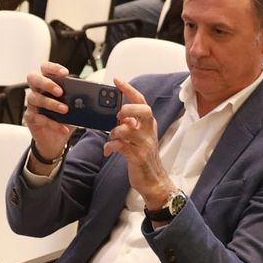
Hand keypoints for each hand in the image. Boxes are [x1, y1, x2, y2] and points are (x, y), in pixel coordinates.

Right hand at [22, 62, 73, 161]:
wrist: (56, 139)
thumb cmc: (64, 117)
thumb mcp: (74, 106)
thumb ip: (79, 97)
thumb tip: (93, 93)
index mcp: (47, 83)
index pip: (45, 68)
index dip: (53, 68)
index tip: (65, 73)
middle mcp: (37, 91)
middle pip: (33, 78)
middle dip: (47, 83)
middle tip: (60, 91)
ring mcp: (32, 104)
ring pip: (35, 98)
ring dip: (52, 103)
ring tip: (65, 110)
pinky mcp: (30, 118)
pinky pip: (39, 118)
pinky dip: (53, 123)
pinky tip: (63, 127)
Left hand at [103, 79, 172, 202]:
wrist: (153, 181)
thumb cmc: (143, 157)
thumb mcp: (139, 137)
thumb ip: (131, 125)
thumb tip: (119, 116)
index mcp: (148, 124)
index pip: (141, 101)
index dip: (129, 90)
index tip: (117, 80)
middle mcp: (149, 131)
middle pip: (143, 110)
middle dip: (128, 109)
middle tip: (118, 116)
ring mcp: (145, 144)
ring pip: (128, 129)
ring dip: (115, 132)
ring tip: (112, 138)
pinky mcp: (138, 157)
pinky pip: (121, 146)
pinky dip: (110, 146)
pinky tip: (108, 150)